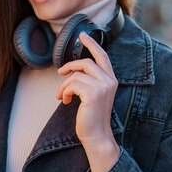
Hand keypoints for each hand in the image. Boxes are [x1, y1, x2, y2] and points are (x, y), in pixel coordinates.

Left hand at [57, 32, 119, 171]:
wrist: (96, 136)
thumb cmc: (92, 117)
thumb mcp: (93, 95)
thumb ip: (89, 81)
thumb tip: (72, 71)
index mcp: (111, 80)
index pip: (102, 56)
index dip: (92, 43)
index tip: (82, 35)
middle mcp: (110, 81)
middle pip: (86, 62)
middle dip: (70, 66)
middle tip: (60, 72)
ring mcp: (103, 86)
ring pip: (76, 75)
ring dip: (65, 85)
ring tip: (62, 96)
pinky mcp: (93, 93)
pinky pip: (72, 84)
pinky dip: (65, 91)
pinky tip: (66, 101)